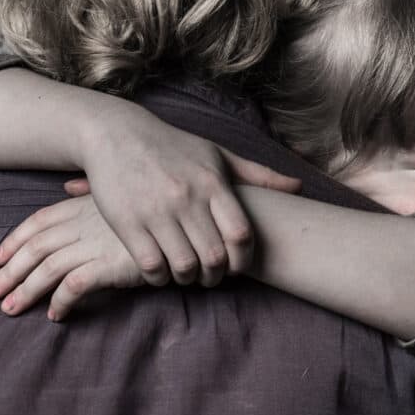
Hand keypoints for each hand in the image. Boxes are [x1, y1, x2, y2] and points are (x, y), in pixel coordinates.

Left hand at [0, 194, 150, 320]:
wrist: (199, 215)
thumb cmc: (164, 202)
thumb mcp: (126, 191)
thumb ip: (94, 189)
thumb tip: (70, 185)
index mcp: (87, 205)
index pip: (40, 221)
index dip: (15, 240)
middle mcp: (86, 222)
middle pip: (36, 247)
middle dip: (10, 271)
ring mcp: (98, 242)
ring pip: (48, 267)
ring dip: (26, 290)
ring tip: (12, 309)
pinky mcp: (113, 264)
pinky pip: (76, 285)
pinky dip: (61, 301)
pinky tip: (57, 315)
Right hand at [71, 110, 301, 288]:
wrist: (116, 134)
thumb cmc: (173, 146)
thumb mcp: (217, 155)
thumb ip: (258, 175)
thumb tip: (298, 187)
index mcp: (212, 183)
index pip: (241, 234)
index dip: (244, 260)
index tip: (238, 266)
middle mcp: (186, 198)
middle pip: (214, 257)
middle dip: (217, 276)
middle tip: (212, 276)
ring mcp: (156, 212)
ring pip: (183, 266)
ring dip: (189, 279)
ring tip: (188, 274)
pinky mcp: (127, 223)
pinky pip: (151, 266)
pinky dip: (160, 278)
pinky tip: (162, 270)